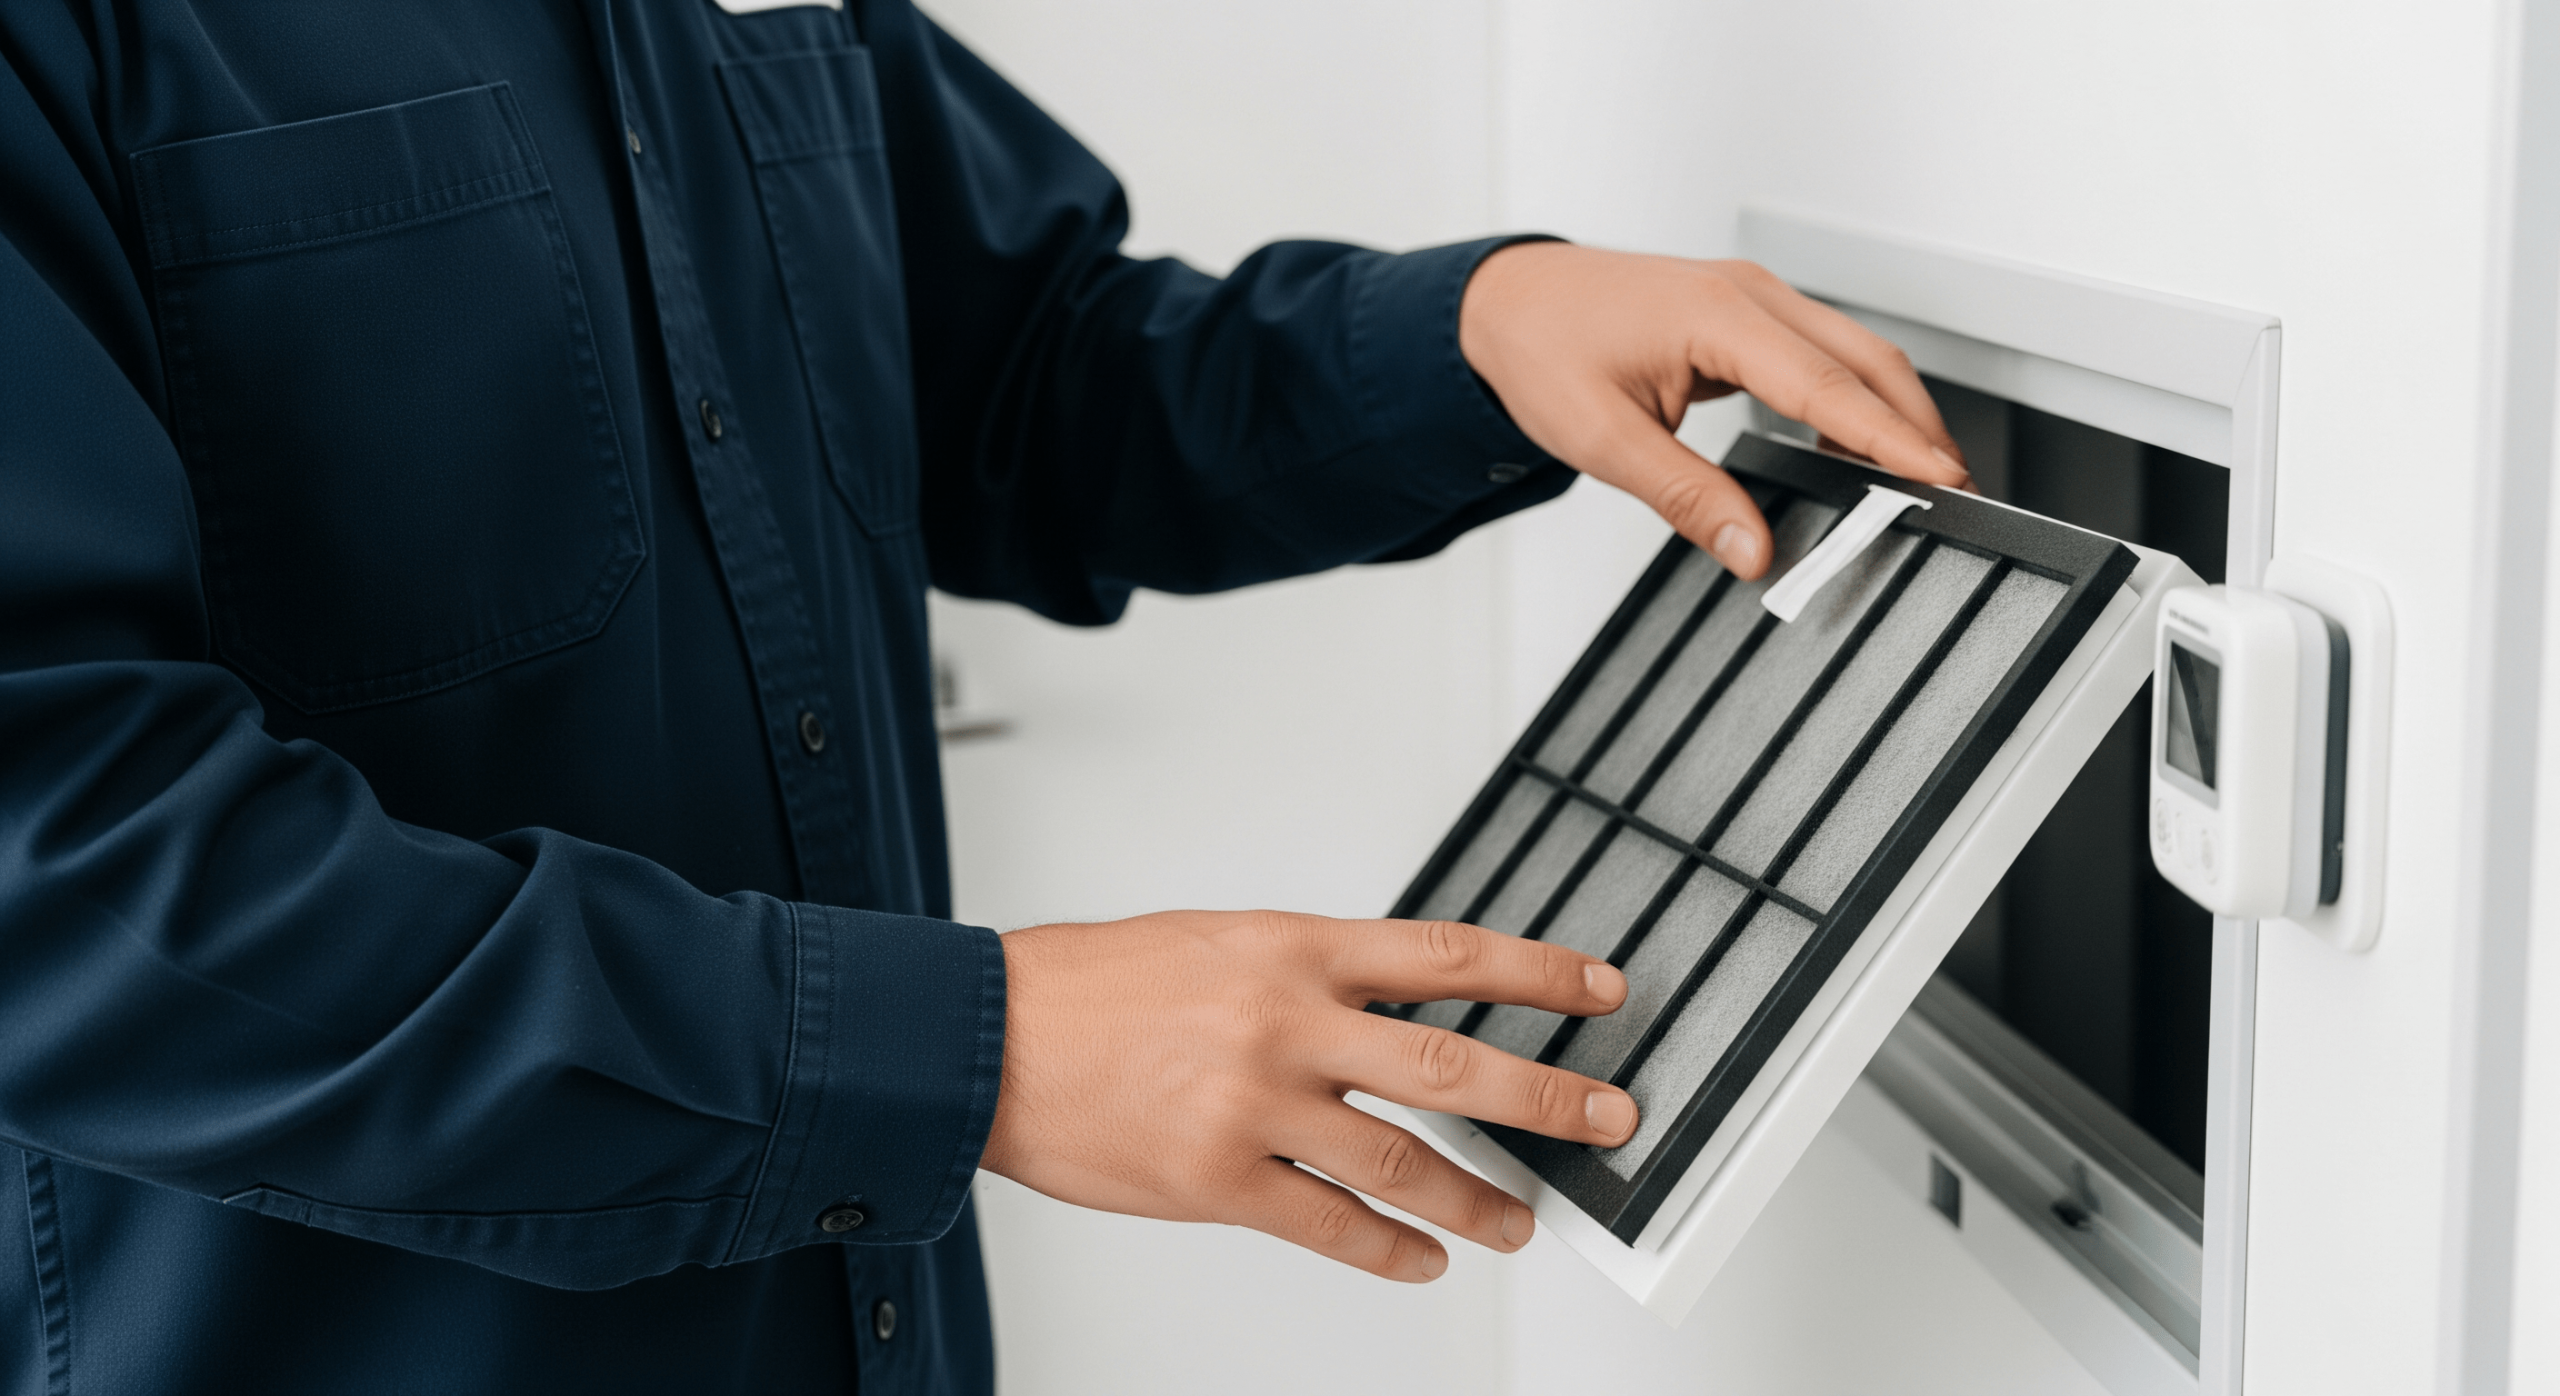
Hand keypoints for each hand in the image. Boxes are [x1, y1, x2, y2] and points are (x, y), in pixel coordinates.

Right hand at [978, 910, 1635, 1281]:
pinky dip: (1389, 1250)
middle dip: (1548, 1098)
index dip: (1539, 974)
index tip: (1602, 990)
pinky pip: (1329, 1225)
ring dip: (1477, 1198)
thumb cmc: (1098, 986)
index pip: (1447, 956)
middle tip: (1610, 1120)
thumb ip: (1315, 972)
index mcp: (1294, 949)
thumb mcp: (1222, 942)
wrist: (989, 1038)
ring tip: (1522, 1220)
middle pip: (1452, 1066)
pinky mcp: (1217, 1181)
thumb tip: (1403, 1004)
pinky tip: (1424, 1259)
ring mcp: (1254, 1106)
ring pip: (1401, 1162)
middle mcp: (1287, 1022)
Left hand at [1459, 242, 1969, 577]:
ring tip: (1913, 483)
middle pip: (1867, 361)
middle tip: (1953, 495)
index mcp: (1718, 315)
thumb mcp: (1602, 439)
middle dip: (1917, 428)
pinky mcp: (1748, 314)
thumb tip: (1750, 548)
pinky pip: (1822, 355)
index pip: (1829, 384)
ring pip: (1853, 354)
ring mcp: (1753, 299)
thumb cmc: (1541, 349)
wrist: (1504, 303)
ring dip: (1889, 414)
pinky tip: (1851, 451)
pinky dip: (1850, 402)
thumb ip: (1684, 496)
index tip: (1940, 479)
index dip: (1890, 438)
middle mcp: (1749, 295)